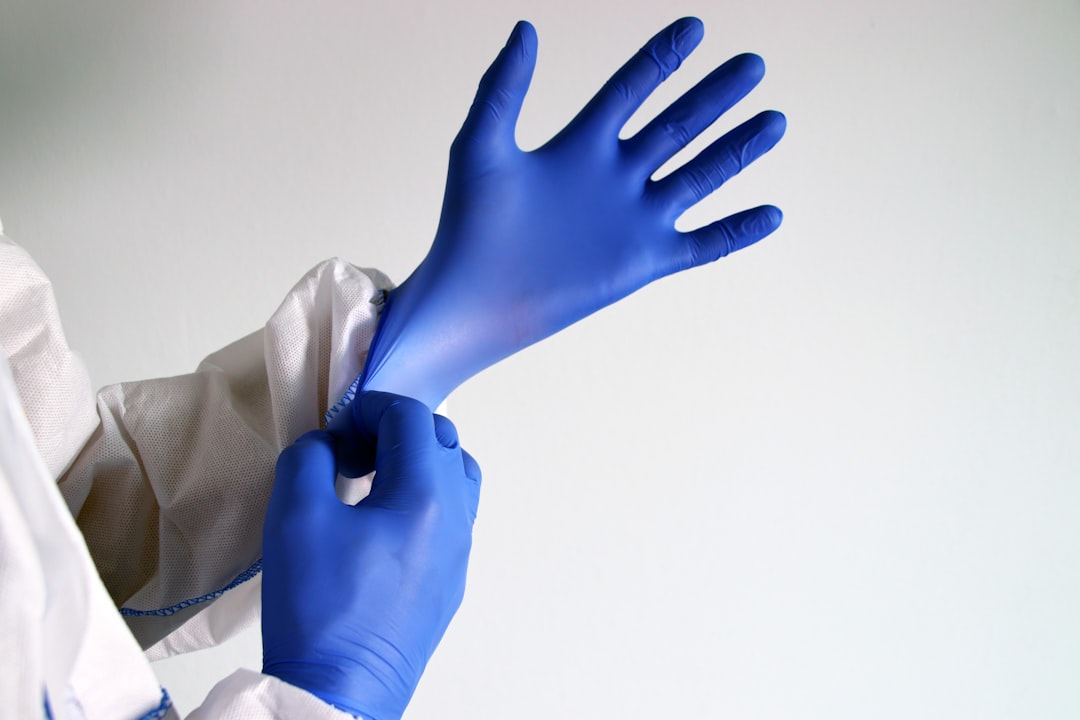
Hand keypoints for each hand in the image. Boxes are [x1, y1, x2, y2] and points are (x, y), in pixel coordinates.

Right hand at [262, 392, 480, 719]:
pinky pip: (451, 518)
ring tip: (370, 482)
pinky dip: (423, 499)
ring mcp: (459, 552)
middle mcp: (455, 518)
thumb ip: (308, 458)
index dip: (370, 410)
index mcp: (425, 495)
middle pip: (441, 440)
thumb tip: (324, 444)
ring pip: (455, 478)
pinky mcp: (451, 581)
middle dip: (395, 431)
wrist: (340, 690)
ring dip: (416, 463)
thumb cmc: (320, 609)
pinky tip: (381, 522)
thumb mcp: (294, 516)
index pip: (412, 417)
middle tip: (351, 452)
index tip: (337, 430)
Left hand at [359, 17, 785, 408]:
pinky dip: (736, 232)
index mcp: (581, 145)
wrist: (475, 296)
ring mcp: (633, 219)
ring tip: (775, 121)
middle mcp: (615, 177)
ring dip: (737, 150)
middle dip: (715, 97)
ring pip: (699, 177)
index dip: (662, 59)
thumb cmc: (468, 223)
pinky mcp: (643, 261)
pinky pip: (702, 245)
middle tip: (753, 65)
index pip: (632, 89)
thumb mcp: (482, 145)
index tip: (694, 26)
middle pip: (677, 126)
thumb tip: (526, 27)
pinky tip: (773, 214)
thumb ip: (503, 88)